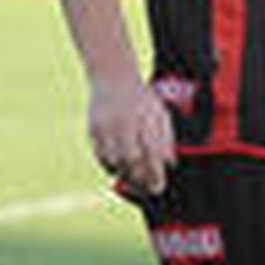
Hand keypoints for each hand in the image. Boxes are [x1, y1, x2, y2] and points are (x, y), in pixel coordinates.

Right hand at [87, 74, 175, 197]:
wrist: (112, 75)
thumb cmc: (141, 98)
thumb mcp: (159, 113)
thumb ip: (166, 138)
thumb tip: (171, 164)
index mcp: (145, 119)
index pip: (152, 153)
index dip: (155, 173)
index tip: (159, 187)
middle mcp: (125, 123)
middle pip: (132, 160)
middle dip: (140, 179)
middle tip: (146, 190)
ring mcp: (107, 126)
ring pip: (114, 160)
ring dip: (124, 174)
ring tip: (133, 181)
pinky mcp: (93, 128)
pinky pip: (100, 155)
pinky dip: (109, 165)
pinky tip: (118, 169)